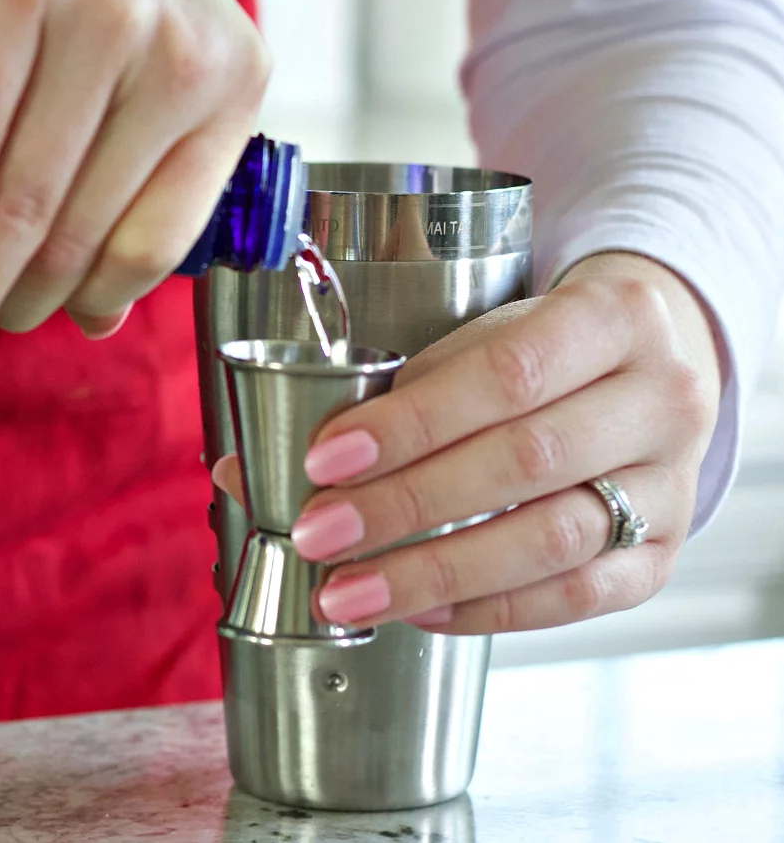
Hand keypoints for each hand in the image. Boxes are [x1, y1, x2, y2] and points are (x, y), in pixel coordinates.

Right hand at [0, 0, 268, 388]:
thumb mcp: (152, 61)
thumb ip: (140, 175)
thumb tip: (100, 309)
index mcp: (232, 88)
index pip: (160, 242)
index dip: (93, 303)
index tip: (45, 329)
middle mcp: (185, 58)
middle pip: (84, 235)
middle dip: (8, 313)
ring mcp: (108, 20)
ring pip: (26, 201)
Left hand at [213, 253, 722, 633]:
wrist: (653, 362)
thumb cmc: (549, 344)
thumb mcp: (486, 331)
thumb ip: (387, 388)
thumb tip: (253, 466)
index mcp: (614, 316)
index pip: (507, 371)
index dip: (412, 421)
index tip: (327, 459)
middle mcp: (660, 399)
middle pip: (526, 460)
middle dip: (406, 504)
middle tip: (318, 535)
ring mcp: (670, 482)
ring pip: (555, 540)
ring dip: (436, 572)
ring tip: (349, 590)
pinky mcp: (661, 551)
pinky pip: (578, 596)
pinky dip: (488, 607)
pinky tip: (419, 608)